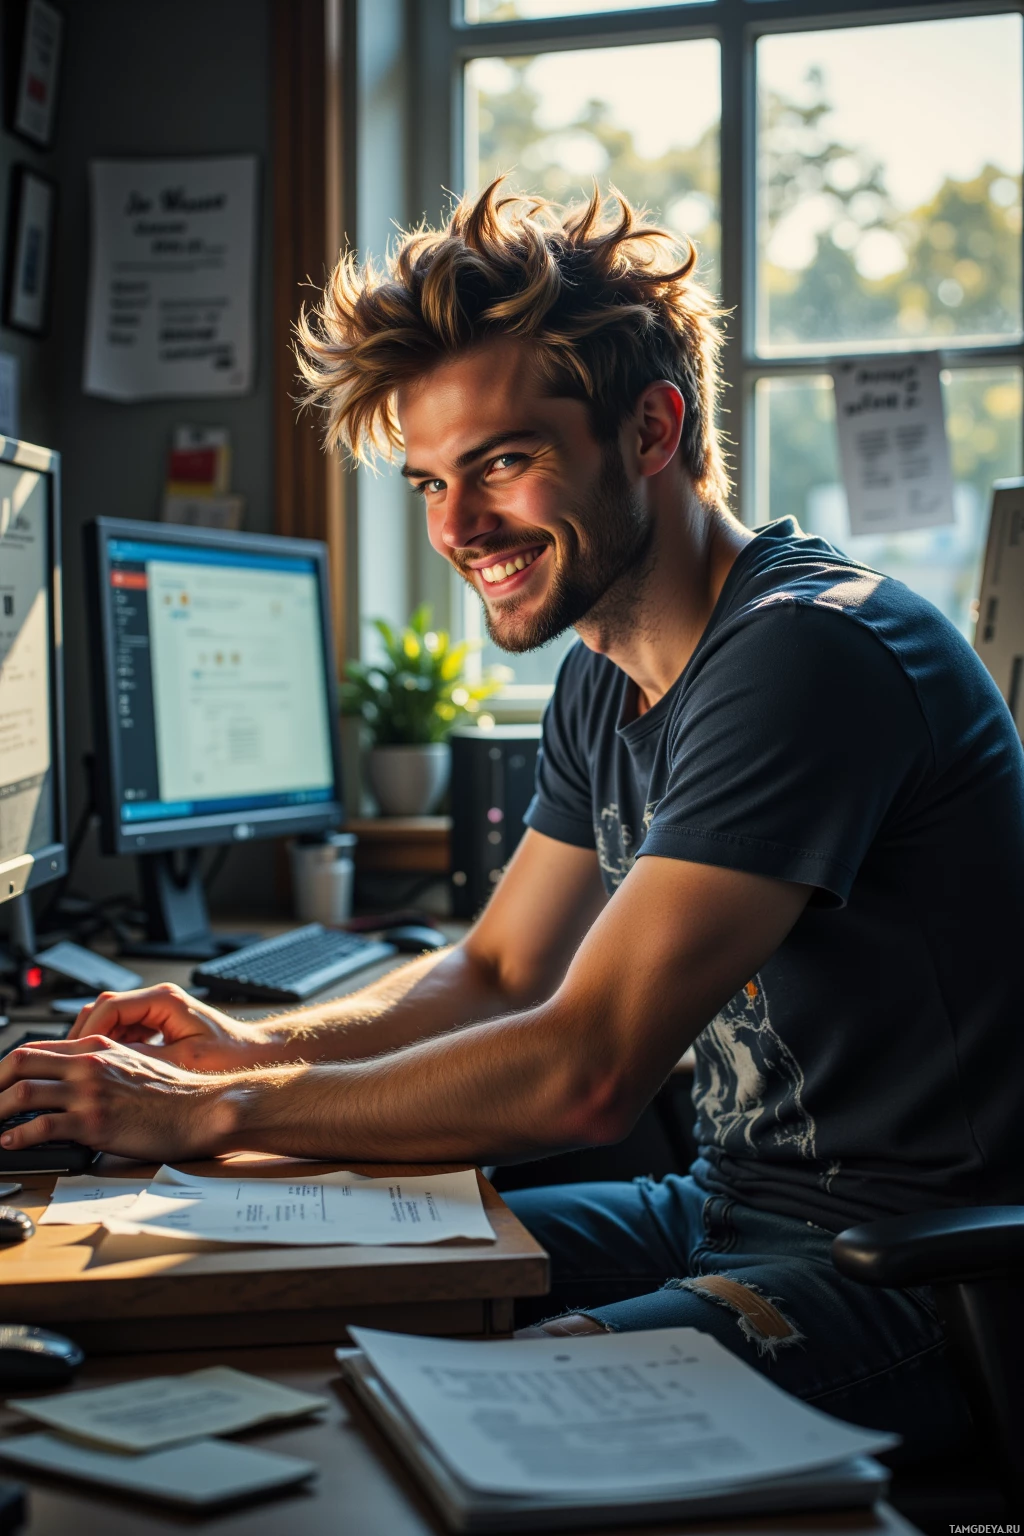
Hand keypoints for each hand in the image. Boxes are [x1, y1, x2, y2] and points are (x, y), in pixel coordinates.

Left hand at [0, 1037, 231, 1160]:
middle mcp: (89, 1063)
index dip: (5, 1067)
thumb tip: (72, 1079)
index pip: (35, 1047)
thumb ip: (102, 1065)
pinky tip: (11, 1143)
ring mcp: (90, 1092)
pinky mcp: (95, 1122)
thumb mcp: (134, 1065)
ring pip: (22, 1092)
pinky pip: (42, 1126)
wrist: (203, 1108)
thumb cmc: (175, 1093)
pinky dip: (18, 1136)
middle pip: (19, 1061)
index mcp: (97, 1047)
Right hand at [66, 983, 273, 1071]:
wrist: (255, 1057)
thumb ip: (141, 1061)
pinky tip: (107, 1072)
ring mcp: (157, 1011)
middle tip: (70, 1066)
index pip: (109, 1007)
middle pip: (104, 1011)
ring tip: (85, 1072)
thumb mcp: (181, 1064)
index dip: (87, 1033)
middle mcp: (158, 1000)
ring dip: (96, 1045)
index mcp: (164, 1000)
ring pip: (110, 1021)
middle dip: (84, 1038)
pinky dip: (111, 1049)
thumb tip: (103, 1068)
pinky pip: (123, 1032)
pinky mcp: (158, 1025)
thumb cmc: (230, 1057)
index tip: (74, 1056)